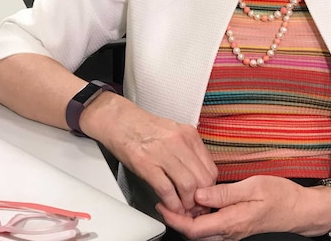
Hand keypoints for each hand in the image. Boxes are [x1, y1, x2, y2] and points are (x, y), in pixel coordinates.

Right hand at [89, 96, 217, 215]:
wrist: (119, 120)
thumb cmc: (144, 128)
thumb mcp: (174, 134)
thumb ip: (189, 152)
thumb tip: (199, 177)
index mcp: (189, 135)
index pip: (211, 169)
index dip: (209, 189)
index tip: (203, 197)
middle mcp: (180, 142)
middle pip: (203, 179)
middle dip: (200, 199)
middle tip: (195, 207)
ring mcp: (163, 152)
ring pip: (188, 186)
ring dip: (186, 204)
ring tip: (182, 208)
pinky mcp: (146, 163)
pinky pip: (166, 189)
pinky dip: (171, 203)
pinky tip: (169, 206)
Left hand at [156, 176, 330, 240]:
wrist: (300, 209)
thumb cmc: (281, 196)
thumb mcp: (253, 187)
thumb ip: (224, 192)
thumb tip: (199, 193)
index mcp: (231, 222)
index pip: (194, 229)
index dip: (175, 218)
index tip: (163, 204)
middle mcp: (229, 232)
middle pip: (194, 233)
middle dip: (177, 219)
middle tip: (166, 198)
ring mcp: (232, 232)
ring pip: (202, 231)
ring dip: (188, 218)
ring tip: (178, 198)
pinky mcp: (236, 227)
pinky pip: (212, 227)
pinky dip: (200, 217)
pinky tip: (199, 202)